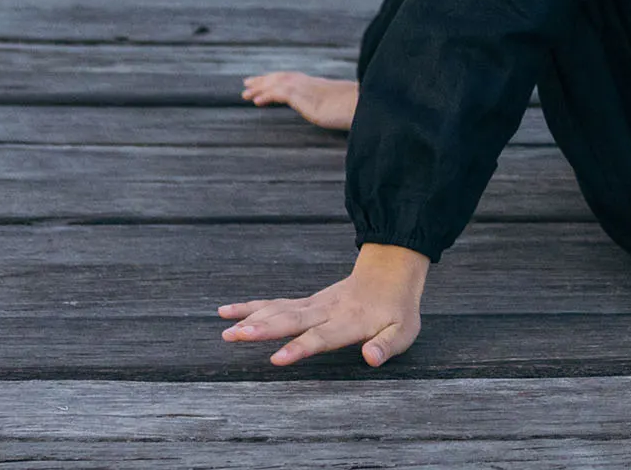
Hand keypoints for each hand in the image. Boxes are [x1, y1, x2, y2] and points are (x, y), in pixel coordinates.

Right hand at [220, 244, 426, 366]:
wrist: (391, 272)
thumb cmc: (397, 310)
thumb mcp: (404, 331)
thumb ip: (387, 345)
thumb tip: (371, 358)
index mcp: (349, 322)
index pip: (321, 336)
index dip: (300, 347)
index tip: (277, 358)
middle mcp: (327, 311)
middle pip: (292, 320)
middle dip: (265, 330)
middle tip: (238, 337)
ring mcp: (314, 304)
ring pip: (278, 310)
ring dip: (252, 320)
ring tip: (226, 332)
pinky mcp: (305, 302)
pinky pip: (274, 304)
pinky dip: (250, 307)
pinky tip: (226, 313)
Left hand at [241, 71, 357, 130]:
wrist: (367, 104)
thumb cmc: (362, 109)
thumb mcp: (349, 108)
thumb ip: (341, 108)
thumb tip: (346, 115)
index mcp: (321, 86)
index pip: (295, 78)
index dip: (280, 79)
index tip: (267, 81)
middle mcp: (312, 83)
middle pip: (283, 77)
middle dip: (264, 79)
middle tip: (248, 83)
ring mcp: (307, 88)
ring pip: (278, 83)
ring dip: (260, 87)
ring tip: (245, 92)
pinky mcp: (304, 96)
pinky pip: (280, 93)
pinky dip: (266, 95)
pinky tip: (256, 101)